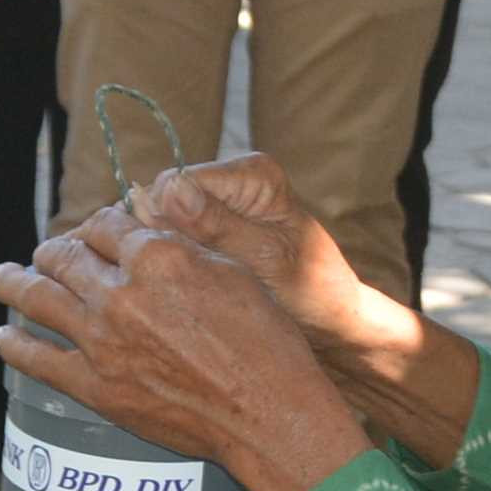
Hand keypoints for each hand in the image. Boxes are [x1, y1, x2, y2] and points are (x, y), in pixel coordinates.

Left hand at [0, 206, 376, 490]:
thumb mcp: (231, 272)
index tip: (92, 232)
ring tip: (0, 278)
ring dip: (12, 283)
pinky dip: (14, 345)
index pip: (103, 224)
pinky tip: (4, 337)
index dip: (94, 224)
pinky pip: (36, 360)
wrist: (265, 412)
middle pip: (63, 256)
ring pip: (37, 298)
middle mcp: (120, 292)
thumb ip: (183, 247)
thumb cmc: (263, 342)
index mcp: (156, 256)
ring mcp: (101, 340)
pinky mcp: (94, 386)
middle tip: (45, 254)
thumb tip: (150, 232)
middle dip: (52, 251)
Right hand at [122, 150, 399, 366]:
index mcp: (253, 172)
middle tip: (190, 282)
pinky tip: (192, 287)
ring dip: (168, 255)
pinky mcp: (210, 225)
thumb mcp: (266, 263)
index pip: (173, 183)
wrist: (330, 318)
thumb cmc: (311, 292)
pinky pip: (169, 238)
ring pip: (159, 221)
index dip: (164, 225)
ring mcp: (219, 201)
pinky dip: (174, 263)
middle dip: (164, 240)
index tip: (184, 266)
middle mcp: (233, 177)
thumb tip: (171, 190)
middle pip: (160, 199)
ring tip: (194, 287)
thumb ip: (218, 228)